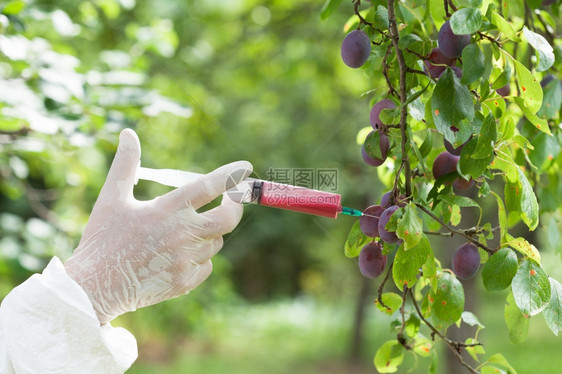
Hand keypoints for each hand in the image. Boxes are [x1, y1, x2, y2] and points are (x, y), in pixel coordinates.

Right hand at [64, 129, 251, 324]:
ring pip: (215, 242)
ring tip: (185, 231)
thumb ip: (125, 164)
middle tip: (232, 199)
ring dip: (209, 233)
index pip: (209, 186)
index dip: (231, 175)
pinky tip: (179, 255)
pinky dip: (200, 258)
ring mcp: (185, 260)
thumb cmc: (102, 239)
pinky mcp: (185, 282)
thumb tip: (127, 133)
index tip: (246, 167)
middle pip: (227, 218)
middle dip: (235, 206)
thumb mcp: (111, 198)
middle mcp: (182, 234)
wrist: (94, 288)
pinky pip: (206, 265)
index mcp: (167, 210)